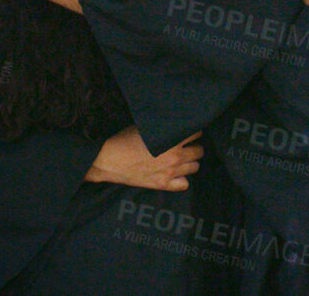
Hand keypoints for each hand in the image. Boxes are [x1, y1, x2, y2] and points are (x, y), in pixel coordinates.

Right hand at [85, 128, 203, 190]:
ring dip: (190, 162)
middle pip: (199, 152)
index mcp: (172, 140)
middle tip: (186, 146)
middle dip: (194, 147)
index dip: (193, 132)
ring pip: (194, 167)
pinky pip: (184, 184)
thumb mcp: (147, 127)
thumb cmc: (125, 140)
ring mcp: (170, 173)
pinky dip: (182, 179)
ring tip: (182, 159)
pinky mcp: (162, 185)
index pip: (196, 134)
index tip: (189, 133)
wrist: (110, 159)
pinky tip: (176, 174)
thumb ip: (165, 128)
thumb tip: (176, 124)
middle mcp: (174, 157)